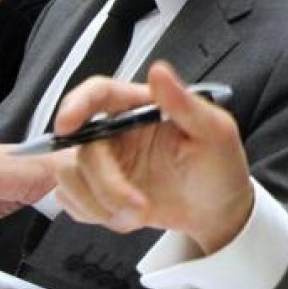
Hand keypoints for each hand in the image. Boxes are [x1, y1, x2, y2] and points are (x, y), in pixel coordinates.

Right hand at [54, 61, 253, 253]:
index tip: (67, 125)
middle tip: (138, 206)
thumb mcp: (216, 133)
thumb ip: (185, 103)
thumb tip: (159, 72)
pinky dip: (96, 215)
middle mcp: (117, 130)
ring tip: (138, 213)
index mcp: (142, 107)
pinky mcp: (96, 189)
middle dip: (105, 184)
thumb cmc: (220, 167)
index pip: (100, 93)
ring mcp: (105, 161)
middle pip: (82, 147)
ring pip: (69, 176)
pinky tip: (128, 216)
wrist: (217, 212)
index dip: (77, 104)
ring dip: (100, 204)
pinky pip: (71, 199)